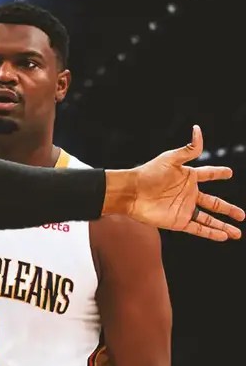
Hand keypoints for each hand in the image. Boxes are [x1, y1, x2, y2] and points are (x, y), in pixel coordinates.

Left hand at [123, 125, 243, 239]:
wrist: (130, 192)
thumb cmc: (148, 174)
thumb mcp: (170, 159)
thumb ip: (188, 149)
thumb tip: (198, 129)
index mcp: (188, 177)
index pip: (208, 174)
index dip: (218, 173)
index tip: (229, 173)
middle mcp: (188, 194)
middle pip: (214, 203)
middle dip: (228, 209)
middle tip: (242, 215)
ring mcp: (184, 209)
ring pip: (209, 219)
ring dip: (223, 226)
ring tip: (237, 233)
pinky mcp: (178, 221)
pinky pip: (198, 229)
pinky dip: (211, 233)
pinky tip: (224, 236)